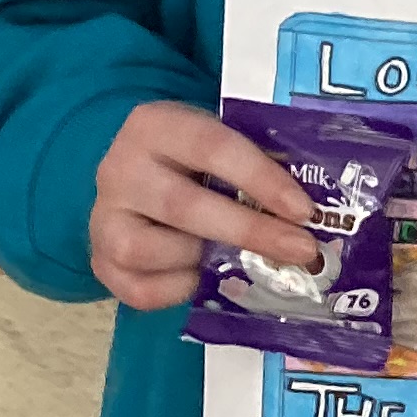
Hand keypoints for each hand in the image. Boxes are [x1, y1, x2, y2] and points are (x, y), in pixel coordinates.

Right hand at [91, 100, 312, 311]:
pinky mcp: (98, 259)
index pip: (212, 147)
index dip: (261, 179)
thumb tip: (318, 211)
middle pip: (184, 206)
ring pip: (146, 250)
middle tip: (302, 251)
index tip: (304, 210)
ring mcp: (103, 216)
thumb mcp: (222, 139)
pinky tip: (202, 278)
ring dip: (201, 260)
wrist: (135, 172)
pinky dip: (177, 290)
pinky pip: (137, 289)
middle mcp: (120, 168)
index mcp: (156, 125)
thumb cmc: (196, 158)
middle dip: (250, 232)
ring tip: (234, 259)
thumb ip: (259, 162)